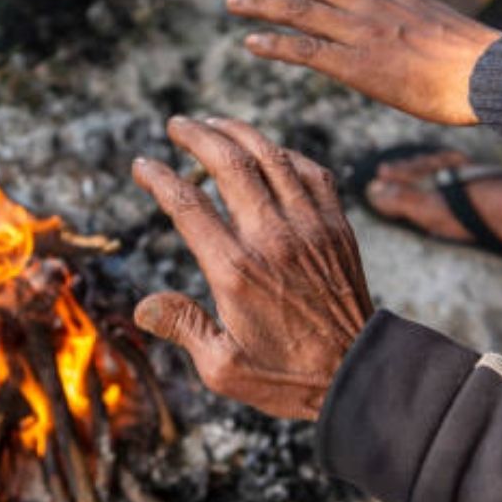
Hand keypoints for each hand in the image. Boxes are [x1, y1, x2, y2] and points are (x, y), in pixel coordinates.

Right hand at [132, 117, 372, 420]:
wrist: (359, 375)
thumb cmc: (286, 377)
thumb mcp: (222, 368)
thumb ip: (182, 327)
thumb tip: (142, 307)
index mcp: (235, 271)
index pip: (188, 205)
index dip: (159, 178)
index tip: (143, 165)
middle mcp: (273, 239)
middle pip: (229, 164)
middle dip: (197, 136)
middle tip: (177, 125)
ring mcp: (310, 228)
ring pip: (272, 157)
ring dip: (239, 132)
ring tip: (214, 123)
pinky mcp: (337, 228)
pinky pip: (311, 172)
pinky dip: (286, 154)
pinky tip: (270, 153)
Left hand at [223, 0, 501, 125]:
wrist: (485, 72)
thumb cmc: (462, 54)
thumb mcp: (423, 17)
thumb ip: (391, 12)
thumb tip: (373, 18)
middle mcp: (367, 3)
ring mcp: (360, 31)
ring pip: (298, 7)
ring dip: (260, 2)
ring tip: (230, 0)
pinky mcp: (358, 65)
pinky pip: (306, 50)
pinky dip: (274, 44)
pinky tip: (251, 43)